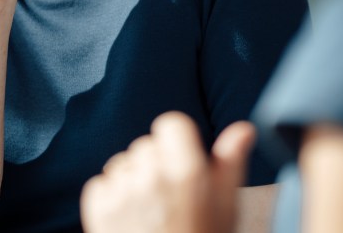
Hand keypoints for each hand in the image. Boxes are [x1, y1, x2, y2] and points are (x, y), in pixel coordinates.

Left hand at [81, 112, 255, 232]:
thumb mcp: (227, 205)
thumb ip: (231, 161)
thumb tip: (244, 128)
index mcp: (188, 171)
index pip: (170, 124)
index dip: (177, 141)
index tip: (182, 161)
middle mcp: (154, 176)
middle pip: (146, 145)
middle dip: (156, 162)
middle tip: (169, 195)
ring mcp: (124, 193)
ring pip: (123, 163)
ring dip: (133, 179)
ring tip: (150, 209)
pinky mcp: (99, 210)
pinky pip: (100, 183)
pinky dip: (110, 197)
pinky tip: (130, 218)